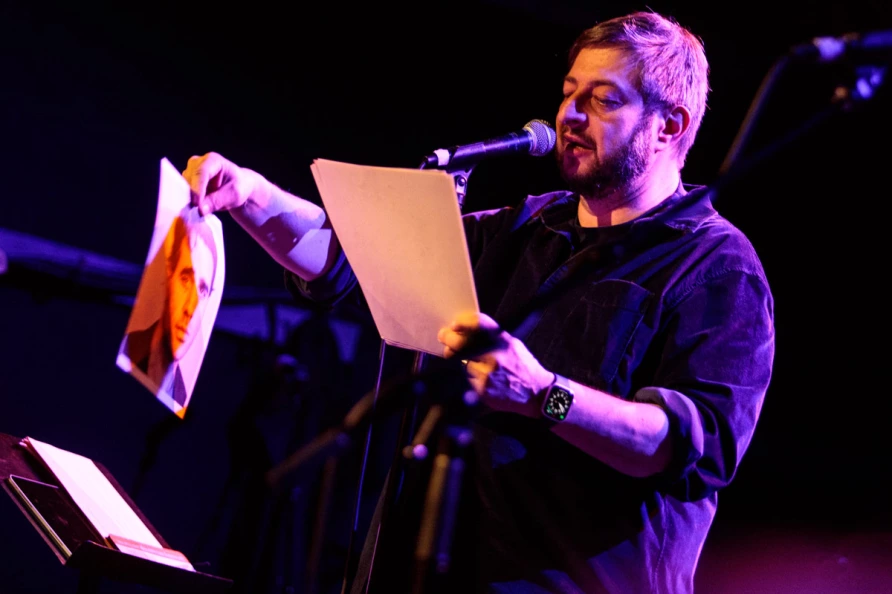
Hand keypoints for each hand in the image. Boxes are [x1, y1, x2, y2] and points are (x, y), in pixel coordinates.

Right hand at [182, 152, 265, 214]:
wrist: (237, 187)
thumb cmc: (238, 187)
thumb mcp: (234, 195)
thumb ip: (217, 201)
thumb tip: (201, 210)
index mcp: (213, 160)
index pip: (202, 172)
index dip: (198, 189)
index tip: (197, 204)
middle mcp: (199, 162)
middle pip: (190, 178)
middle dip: (192, 195)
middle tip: (197, 212)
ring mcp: (191, 171)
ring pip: (184, 185)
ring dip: (189, 198)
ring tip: (198, 211)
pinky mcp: (187, 181)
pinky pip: (183, 191)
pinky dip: (188, 200)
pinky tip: (194, 209)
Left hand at [437, 311, 553, 417]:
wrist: (537, 392)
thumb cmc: (523, 366)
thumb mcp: (512, 344)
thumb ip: (492, 336)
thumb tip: (465, 329)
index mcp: (502, 340)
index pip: (477, 324)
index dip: (462, 322)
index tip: (454, 324)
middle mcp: (494, 354)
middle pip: (461, 343)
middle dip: (448, 339)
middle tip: (444, 337)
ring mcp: (487, 373)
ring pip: (461, 362)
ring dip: (459, 359)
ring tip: (468, 360)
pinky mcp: (482, 389)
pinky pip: (466, 378)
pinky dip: (468, 376)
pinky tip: (479, 377)